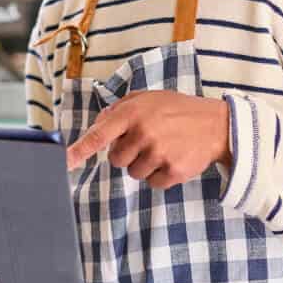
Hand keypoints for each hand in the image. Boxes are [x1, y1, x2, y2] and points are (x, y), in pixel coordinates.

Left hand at [66, 90, 230, 188]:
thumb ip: (118, 109)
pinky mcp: (174, 172)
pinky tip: (172, 159)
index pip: (99, 135)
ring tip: (162, 148)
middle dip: (127, 153)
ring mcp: (159, 153)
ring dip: (143, 165)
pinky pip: (153, 183)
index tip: (65, 162)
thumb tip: (97, 125)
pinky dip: (160, 175)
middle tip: (146, 141)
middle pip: (116, 160)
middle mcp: (143, 133)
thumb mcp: (146, 99)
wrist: (216, 124)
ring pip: (133, 173)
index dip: (80, 150)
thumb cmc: (176, 110)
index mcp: (132, 113)